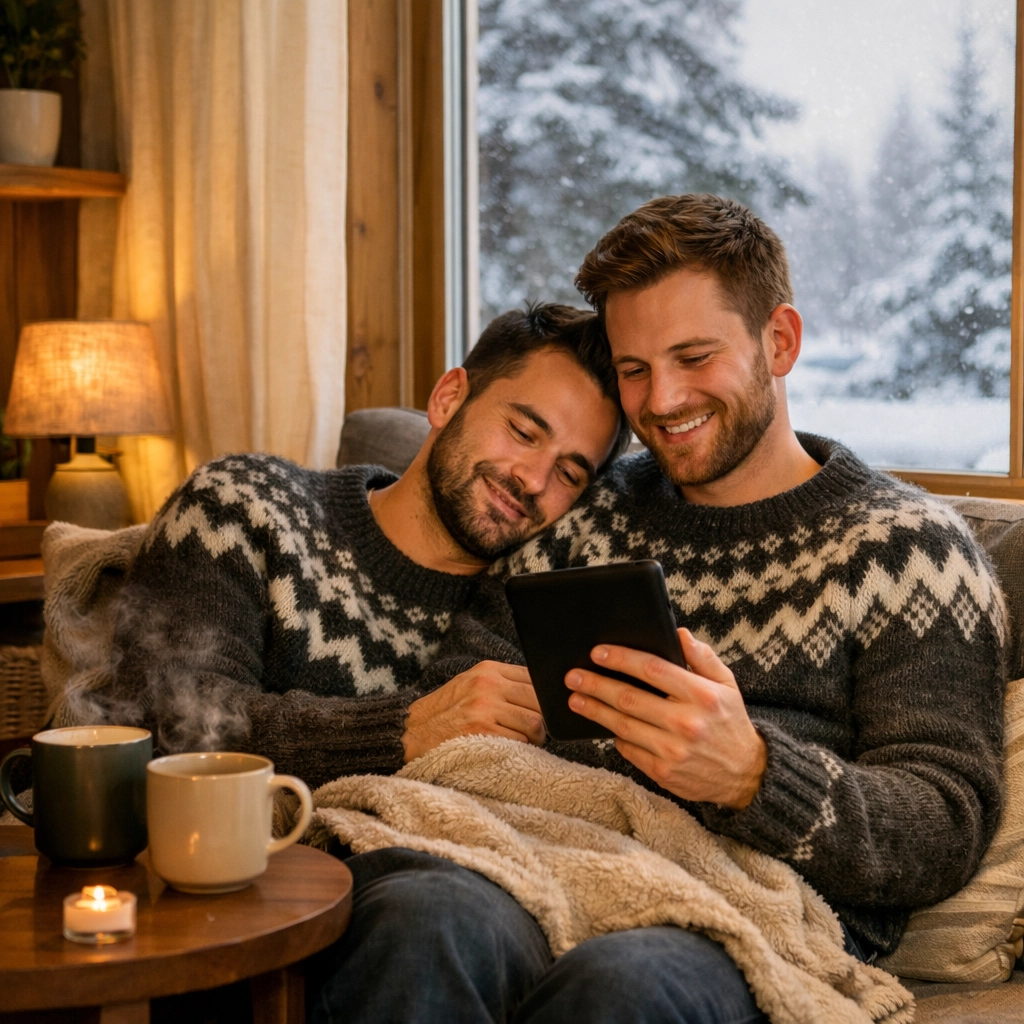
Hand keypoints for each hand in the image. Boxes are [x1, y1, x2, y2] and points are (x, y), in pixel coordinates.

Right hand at [402, 661, 544, 761]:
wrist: (412, 732)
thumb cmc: (445, 711)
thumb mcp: (471, 683)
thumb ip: (501, 682)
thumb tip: (539, 694)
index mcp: (488, 670)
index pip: (534, 677)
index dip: (543, 697)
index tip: (541, 709)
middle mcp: (488, 685)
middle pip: (539, 701)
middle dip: (542, 719)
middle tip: (535, 731)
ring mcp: (485, 708)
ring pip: (534, 723)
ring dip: (534, 737)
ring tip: (522, 741)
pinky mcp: (483, 732)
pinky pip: (519, 741)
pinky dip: (518, 748)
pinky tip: (507, 749)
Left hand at [565, 629, 766, 808]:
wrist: (746, 773)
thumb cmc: (730, 722)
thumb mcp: (726, 684)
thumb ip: (702, 657)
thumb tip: (678, 634)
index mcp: (701, 695)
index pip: (652, 669)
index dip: (621, 659)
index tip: (597, 653)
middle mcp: (686, 722)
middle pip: (629, 698)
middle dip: (596, 684)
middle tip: (573, 676)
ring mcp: (673, 750)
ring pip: (622, 726)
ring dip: (594, 710)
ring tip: (576, 698)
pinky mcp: (663, 772)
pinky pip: (628, 750)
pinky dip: (615, 736)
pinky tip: (603, 725)